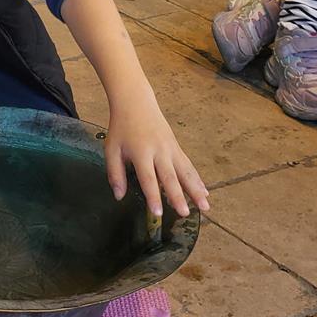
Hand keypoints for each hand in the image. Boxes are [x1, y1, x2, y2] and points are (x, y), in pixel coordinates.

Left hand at [103, 85, 208, 217]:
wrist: (136, 103)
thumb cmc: (121, 128)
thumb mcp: (111, 149)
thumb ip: (115, 173)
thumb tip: (119, 196)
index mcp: (140, 153)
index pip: (148, 178)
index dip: (153, 196)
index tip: (158, 213)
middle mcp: (159, 151)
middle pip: (170, 177)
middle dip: (178, 196)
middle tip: (185, 213)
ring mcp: (170, 148)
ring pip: (185, 172)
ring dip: (195, 190)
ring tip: (205, 207)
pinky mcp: (177, 147)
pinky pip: (188, 165)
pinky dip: (197, 179)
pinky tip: (204, 192)